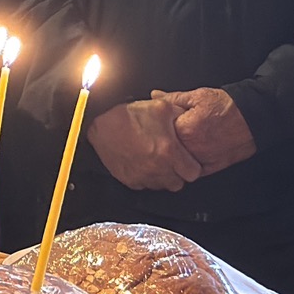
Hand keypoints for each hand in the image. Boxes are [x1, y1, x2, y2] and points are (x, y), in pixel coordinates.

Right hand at [86, 98, 203, 190]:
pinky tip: (144, 164)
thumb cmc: (128, 116)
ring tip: (157, 161)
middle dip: (178, 172)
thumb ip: (181, 115)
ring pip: (163, 186)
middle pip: (179, 183)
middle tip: (172, 160)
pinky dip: (147, 178)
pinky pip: (146, 186)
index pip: (193, 173)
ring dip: (163, 176)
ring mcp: (143, 176)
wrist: (100, 125)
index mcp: (169, 151)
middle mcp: (158, 167)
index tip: (186, 159)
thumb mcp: (161, 107)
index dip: (192, 165)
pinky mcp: (130, 180)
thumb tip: (191, 120)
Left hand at [154, 87, 256, 175]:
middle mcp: (192, 148)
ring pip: (177, 164)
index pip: (158, 132)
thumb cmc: (227, 106)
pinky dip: (187, 166)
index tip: (157, 123)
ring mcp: (202, 160)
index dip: (156, 126)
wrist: (254, 117)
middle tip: (164, 134)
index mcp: (184, 130)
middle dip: (163, 142)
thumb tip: (154, 96)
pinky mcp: (213, 168)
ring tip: (176, 144)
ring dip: (174, 156)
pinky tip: (185, 156)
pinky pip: (192, 172)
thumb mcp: (197, 96)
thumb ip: (173, 98)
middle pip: (166, 150)